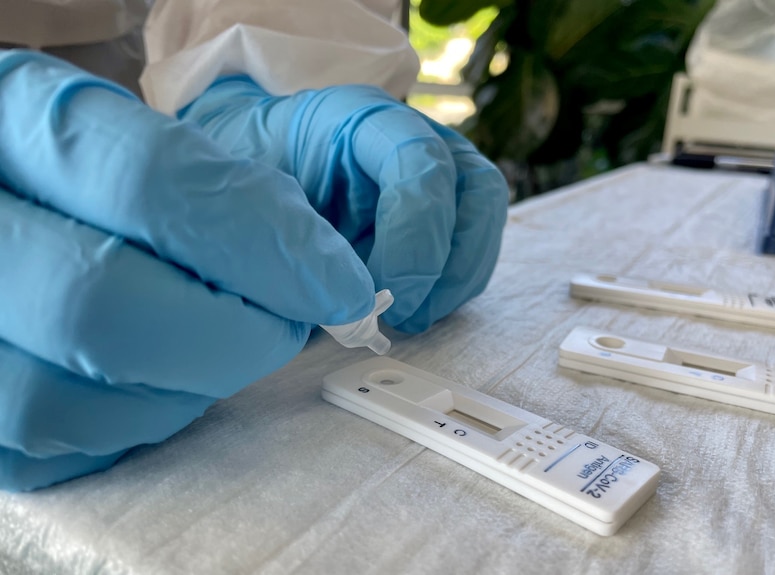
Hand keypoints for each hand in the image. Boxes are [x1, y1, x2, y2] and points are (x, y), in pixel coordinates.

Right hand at [0, 51, 374, 489]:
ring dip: (184, 388)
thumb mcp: (146, 141)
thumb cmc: (97, 175)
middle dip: (234, 333)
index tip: (339, 282)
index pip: (150, 182)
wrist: (12, 208)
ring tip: (221, 349)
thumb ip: (221, 189)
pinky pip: (52, 447)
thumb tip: (321, 269)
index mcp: (16, 119)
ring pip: (65, 399)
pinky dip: (135, 423)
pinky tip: (166, 381)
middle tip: (289, 326)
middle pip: (102, 305)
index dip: (265, 243)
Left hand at [180, 77, 508, 332]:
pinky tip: (414, 307)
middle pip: (477, 189)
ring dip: (457, 280)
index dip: (417, 233)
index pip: (420, 163)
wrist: (249, 165)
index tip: (390, 293)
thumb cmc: (246, 178)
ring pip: (482, 221)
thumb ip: (300, 238)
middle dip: (452, 263)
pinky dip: (451, 286)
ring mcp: (434, 172)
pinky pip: (470, 247)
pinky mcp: (438, 210)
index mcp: (360, 119)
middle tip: (409, 312)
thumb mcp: (254, 198)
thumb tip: (352, 301)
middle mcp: (412, 138)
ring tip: (409, 316)